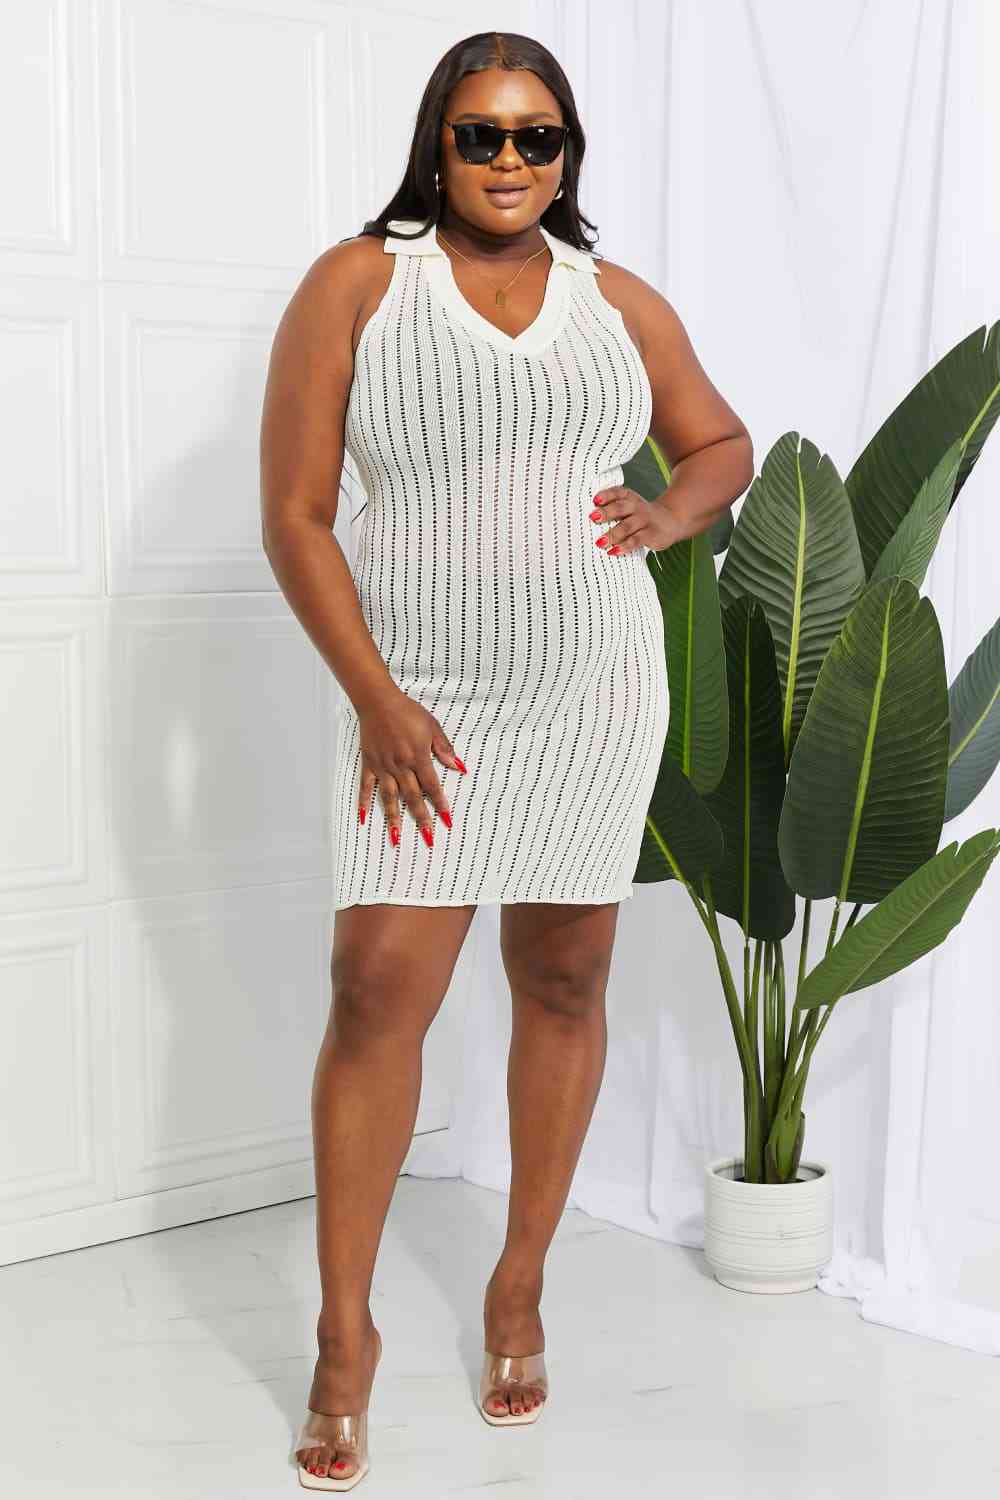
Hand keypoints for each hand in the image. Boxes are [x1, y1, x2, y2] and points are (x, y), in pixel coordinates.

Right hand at [356, 685, 465, 846]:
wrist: (378, 701)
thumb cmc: (407, 711)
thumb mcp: (432, 726)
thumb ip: (444, 749)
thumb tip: (458, 767)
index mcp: (417, 757)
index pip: (432, 785)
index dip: (440, 803)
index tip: (446, 819)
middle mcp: (400, 766)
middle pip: (413, 797)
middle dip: (422, 818)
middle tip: (428, 837)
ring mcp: (383, 767)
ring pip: (390, 797)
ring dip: (394, 818)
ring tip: (397, 837)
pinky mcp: (369, 763)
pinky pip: (366, 786)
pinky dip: (364, 802)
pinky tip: (364, 818)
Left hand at [589, 486, 681, 554]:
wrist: (672, 520)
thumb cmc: (642, 515)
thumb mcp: (630, 507)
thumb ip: (613, 510)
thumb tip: (588, 520)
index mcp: (630, 498)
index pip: (618, 493)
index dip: (606, 495)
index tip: (595, 500)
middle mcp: (637, 507)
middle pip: (621, 507)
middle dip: (607, 512)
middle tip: (593, 518)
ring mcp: (644, 521)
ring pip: (628, 526)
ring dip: (613, 534)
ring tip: (600, 543)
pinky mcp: (651, 535)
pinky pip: (636, 540)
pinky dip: (624, 546)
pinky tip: (613, 551)